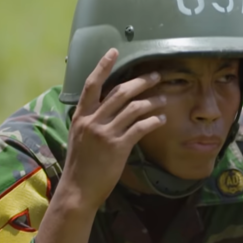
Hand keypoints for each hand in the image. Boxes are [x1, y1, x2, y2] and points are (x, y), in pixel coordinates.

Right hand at [60, 48, 165, 209]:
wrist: (77, 190)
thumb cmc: (81, 164)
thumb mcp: (79, 137)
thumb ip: (91, 120)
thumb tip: (105, 106)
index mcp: (81, 116)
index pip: (91, 84)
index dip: (102, 66)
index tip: (113, 51)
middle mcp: (92, 121)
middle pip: (120, 92)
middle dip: (141, 81)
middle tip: (156, 75)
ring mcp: (105, 133)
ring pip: (134, 108)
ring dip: (152, 101)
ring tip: (164, 99)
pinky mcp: (118, 147)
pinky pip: (140, 127)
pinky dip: (153, 120)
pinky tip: (162, 119)